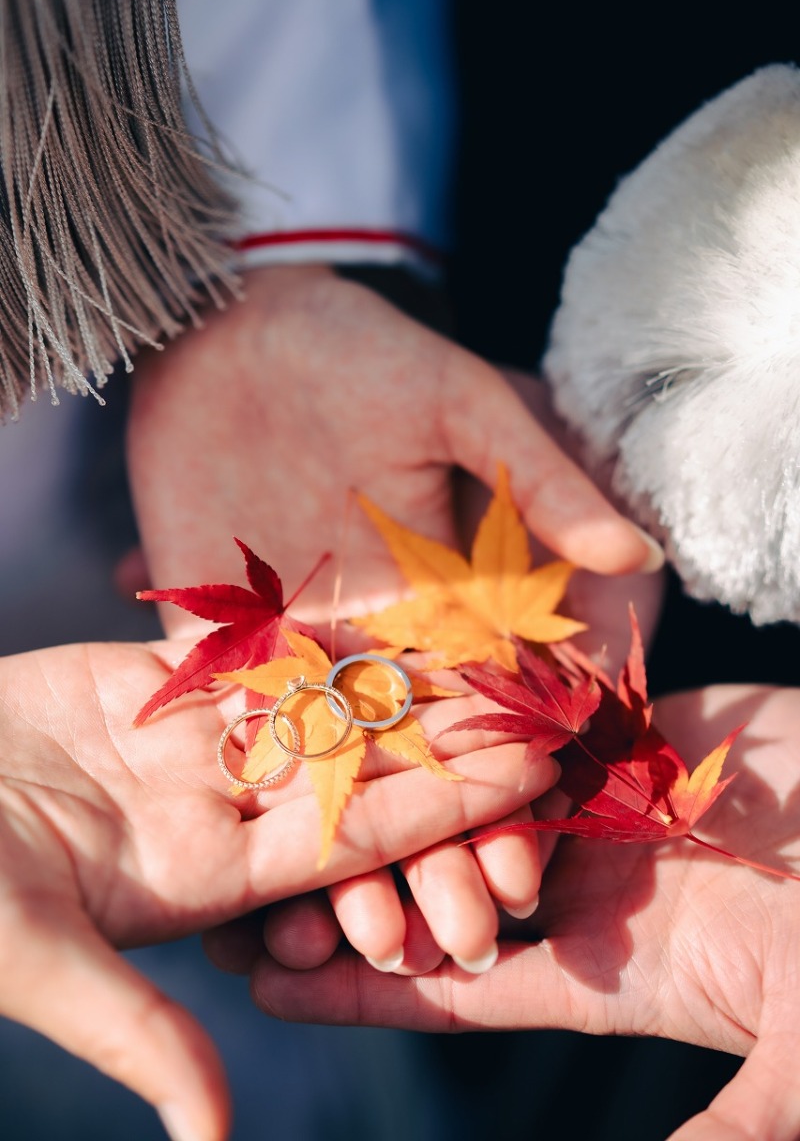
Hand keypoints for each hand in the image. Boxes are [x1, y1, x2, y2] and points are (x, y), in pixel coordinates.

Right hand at [0, 639, 547, 1139]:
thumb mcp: (37, 957)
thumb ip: (137, 1034)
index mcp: (207, 878)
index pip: (355, 839)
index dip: (446, 806)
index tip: (531, 775)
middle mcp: (212, 810)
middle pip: (352, 767)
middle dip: (445, 735)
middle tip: (542, 696)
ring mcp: (184, 744)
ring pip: (310, 701)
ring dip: (393, 671)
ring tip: (481, 635)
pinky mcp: (147, 685)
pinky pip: (245, 649)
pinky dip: (309, 623)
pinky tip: (378, 595)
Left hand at [126, 263, 660, 981]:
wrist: (242, 327)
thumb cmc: (368, 349)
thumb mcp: (463, 403)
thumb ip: (542, 480)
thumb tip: (636, 554)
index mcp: (461, 596)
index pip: (501, 714)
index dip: (515, 798)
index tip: (523, 876)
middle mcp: (391, 637)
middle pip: (423, 761)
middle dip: (438, 853)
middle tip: (444, 942)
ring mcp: (308, 642)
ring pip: (337, 764)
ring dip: (347, 853)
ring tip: (351, 943)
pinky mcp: (230, 635)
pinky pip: (243, 726)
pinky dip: (255, 793)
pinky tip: (255, 872)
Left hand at [245, 683, 799, 1140]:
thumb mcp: (796, 1061)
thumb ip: (730, 1128)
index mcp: (607, 965)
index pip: (454, 982)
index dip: (362, 985)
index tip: (266, 984)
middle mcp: (587, 882)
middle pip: (438, 885)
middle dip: (346, 891)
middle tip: (244, 889)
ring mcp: (604, 803)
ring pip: (468, 795)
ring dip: (387, 794)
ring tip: (287, 790)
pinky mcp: (631, 730)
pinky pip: (528, 714)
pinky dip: (460, 707)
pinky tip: (384, 689)